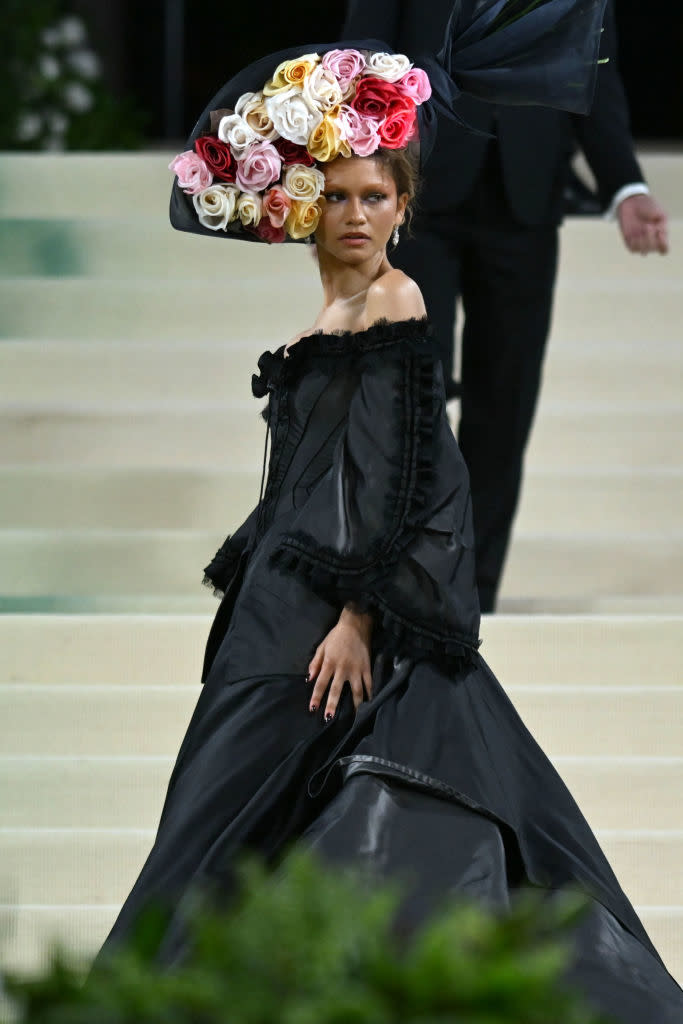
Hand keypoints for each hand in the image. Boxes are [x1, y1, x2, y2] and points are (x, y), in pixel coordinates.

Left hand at [308, 604, 372, 719]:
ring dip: (354, 704)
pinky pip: (369, 683)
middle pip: (336, 690)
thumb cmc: (336, 636)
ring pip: (356, 690)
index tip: (312, 708)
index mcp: (329, 663)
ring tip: (354, 716)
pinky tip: (369, 703)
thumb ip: (315, 663)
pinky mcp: (367, 667)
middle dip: (332, 705)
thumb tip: (308, 679)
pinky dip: (369, 694)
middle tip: (329, 718)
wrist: (355, 625)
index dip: (316, 697)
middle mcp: (342, 668)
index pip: (320, 683)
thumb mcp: (322, 647)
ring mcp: (356, 669)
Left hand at [617, 194, 668, 254]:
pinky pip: (633, 249)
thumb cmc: (648, 206)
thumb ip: (663, 226)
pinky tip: (635, 234)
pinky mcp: (629, 241)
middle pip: (654, 250)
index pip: (664, 249)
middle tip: (648, 225)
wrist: (632, 201)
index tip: (659, 232)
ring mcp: (639, 241)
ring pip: (644, 252)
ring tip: (643, 228)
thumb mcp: (660, 213)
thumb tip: (658, 236)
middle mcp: (650, 240)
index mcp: (660, 235)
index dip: (663, 244)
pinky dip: (635, 242)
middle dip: (651, 238)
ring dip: (644, 241)